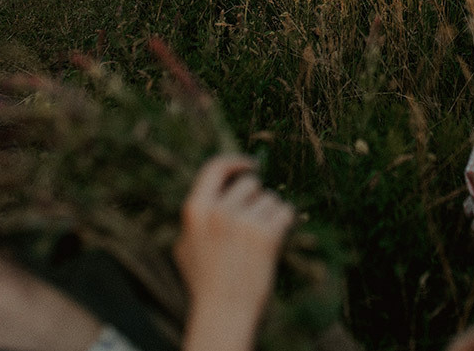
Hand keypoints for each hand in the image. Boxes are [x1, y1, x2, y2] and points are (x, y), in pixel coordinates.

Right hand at [175, 155, 294, 350]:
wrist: (224, 312)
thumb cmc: (206, 281)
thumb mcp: (187, 245)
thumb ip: (200, 215)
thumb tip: (218, 187)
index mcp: (195, 210)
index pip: (215, 167)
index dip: (235, 161)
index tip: (251, 164)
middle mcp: (218, 211)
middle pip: (251, 183)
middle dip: (257, 199)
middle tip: (254, 224)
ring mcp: (242, 221)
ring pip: (271, 198)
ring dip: (271, 214)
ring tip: (258, 243)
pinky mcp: (266, 234)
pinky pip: (285, 212)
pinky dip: (285, 223)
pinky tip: (273, 243)